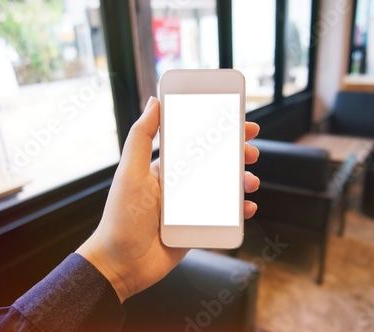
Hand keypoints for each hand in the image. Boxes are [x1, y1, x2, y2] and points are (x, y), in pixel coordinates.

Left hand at [76, 97, 259, 301]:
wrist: (121, 264)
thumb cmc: (121, 217)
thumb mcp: (130, 172)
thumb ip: (141, 137)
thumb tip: (154, 102)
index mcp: (165, 168)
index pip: (196, 143)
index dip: (219, 132)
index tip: (240, 124)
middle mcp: (179, 185)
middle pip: (215, 164)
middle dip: (237, 156)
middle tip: (252, 154)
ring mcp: (189, 208)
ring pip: (224, 190)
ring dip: (241, 183)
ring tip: (250, 182)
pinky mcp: (196, 228)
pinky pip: (223, 217)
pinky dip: (238, 212)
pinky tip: (247, 208)